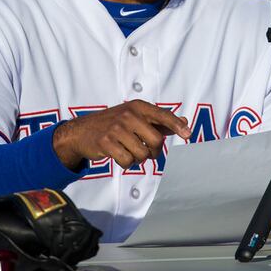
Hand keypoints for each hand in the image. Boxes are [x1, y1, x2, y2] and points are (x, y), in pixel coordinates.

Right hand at [52, 99, 190, 169]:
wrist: (82, 131)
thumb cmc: (114, 124)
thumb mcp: (136, 117)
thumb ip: (160, 121)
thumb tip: (184, 122)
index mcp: (138, 107)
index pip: (162, 115)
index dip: (176, 125)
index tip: (188, 134)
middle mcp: (128, 115)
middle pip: (156, 141)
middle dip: (154, 151)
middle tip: (146, 150)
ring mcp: (116, 129)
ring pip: (142, 154)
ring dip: (138, 158)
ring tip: (128, 150)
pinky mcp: (106, 143)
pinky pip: (127, 161)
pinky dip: (127, 163)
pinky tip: (119, 155)